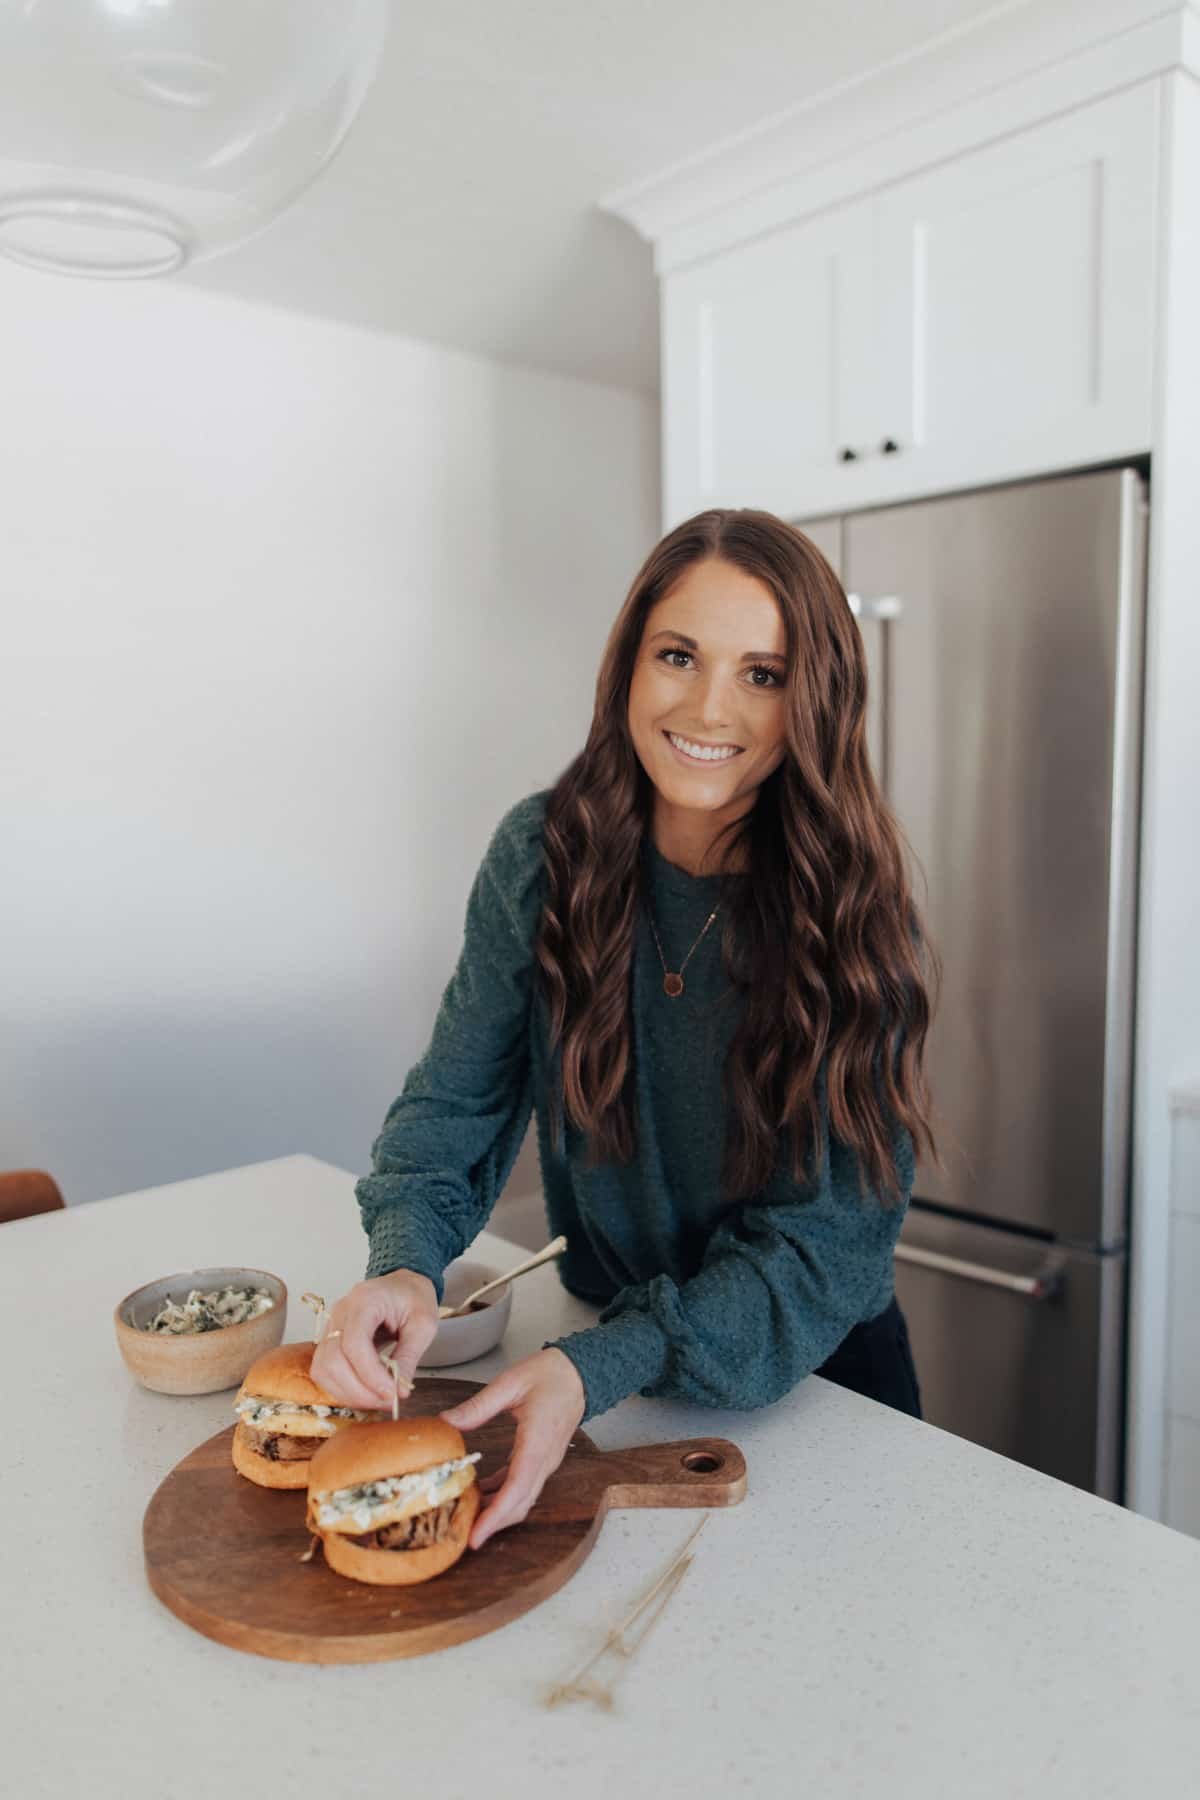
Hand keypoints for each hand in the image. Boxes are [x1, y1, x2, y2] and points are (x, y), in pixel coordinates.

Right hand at [309, 1270, 439, 1408]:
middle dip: (359, 1389)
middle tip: (387, 1401)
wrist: (403, 1285)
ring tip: (378, 1400)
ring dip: (349, 1393)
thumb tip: (399, 1390)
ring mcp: (331, 1326)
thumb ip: (409, 1356)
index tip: (391, 1392)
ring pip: (323, 1368)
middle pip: (333, 1359)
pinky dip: (342, 1388)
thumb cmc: (414, 1298)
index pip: (354, 1343)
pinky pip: (324, 1370)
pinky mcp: (329, 1341)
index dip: (369, 1374)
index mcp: (365, 1300)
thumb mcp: (423, 1324)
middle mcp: (340, 1312)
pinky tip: (365, 1393)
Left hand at [439, 1348, 585, 1550]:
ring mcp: (546, 1461)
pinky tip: (481, 1492)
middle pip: (520, 1502)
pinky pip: (523, 1485)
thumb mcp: (509, 1383)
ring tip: (467, 1517)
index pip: (517, 1488)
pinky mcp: (542, 1459)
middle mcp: (545, 1458)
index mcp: (537, 1441)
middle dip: (493, 1524)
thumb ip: (477, 1406)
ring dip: (497, 1512)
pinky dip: (503, 1495)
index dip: (496, 1516)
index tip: (476, 1535)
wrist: (579, 1372)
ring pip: (523, 1498)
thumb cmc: (549, 1374)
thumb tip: (445, 1422)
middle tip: (462, 1537)